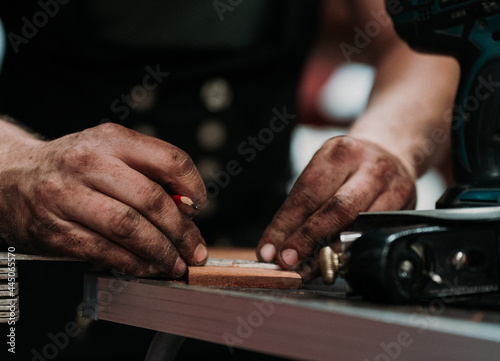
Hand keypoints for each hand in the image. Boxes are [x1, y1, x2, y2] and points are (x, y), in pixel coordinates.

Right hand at [0, 123, 207, 276]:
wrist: (10, 177)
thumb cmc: (73, 167)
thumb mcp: (109, 152)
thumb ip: (148, 172)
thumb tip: (187, 207)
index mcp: (111, 140)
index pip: (169, 159)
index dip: (193, 186)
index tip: (199, 206)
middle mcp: (88, 163)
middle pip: (151, 200)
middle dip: (182, 231)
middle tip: (195, 249)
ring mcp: (67, 197)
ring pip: (129, 228)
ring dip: (161, 252)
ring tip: (176, 264)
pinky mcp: (55, 230)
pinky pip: (104, 251)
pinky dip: (133, 264)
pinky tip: (148, 268)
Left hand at [256, 136, 416, 279]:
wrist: (391, 152)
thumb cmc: (348, 167)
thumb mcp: (323, 171)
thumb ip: (302, 207)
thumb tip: (276, 247)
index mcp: (339, 153)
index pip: (307, 194)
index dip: (284, 226)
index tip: (269, 250)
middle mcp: (369, 166)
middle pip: (337, 209)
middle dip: (307, 239)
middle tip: (287, 261)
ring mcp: (394, 186)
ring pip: (359, 226)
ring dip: (331, 253)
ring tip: (308, 268)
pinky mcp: (409, 206)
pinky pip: (377, 235)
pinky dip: (353, 252)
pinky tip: (337, 262)